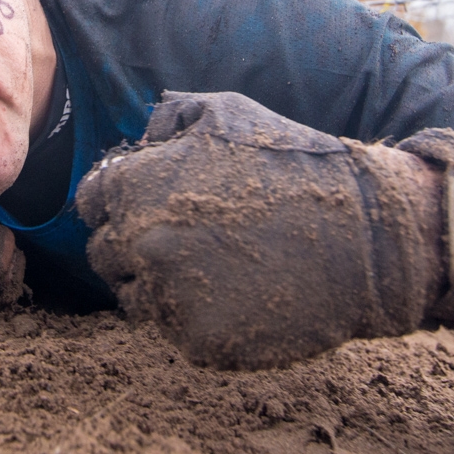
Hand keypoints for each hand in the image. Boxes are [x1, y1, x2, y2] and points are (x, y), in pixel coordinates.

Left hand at [76, 91, 442, 368]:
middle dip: (136, 243)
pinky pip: (174, 331)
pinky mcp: (198, 341)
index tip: (155, 205)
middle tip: (192, 237)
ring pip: (135, 297)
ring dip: (161, 284)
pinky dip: (196, 317)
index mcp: (136, 186)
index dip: (120, 201)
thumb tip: (140, 134)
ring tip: (219, 265)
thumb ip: (170, 117)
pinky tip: (239, 292)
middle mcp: (140, 242)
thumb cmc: (293, 164)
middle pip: (106, 253)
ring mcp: (167, 297)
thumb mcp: (228, 112)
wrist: (362, 234)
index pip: (91, 203)